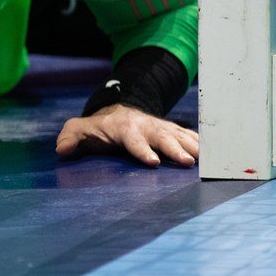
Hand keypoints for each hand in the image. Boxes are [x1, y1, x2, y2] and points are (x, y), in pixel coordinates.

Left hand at [55, 104, 198, 167]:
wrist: (121, 112)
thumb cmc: (99, 128)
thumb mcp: (80, 129)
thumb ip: (71, 136)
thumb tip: (61, 148)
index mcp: (124, 128)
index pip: (133, 140)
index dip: (142, 150)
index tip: (151, 162)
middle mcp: (146, 126)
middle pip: (162, 138)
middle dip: (174, 149)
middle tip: (186, 162)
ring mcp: (162, 128)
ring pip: (180, 136)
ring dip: (193, 147)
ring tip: (206, 160)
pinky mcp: (173, 131)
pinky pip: (189, 136)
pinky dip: (202, 144)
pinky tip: (214, 154)